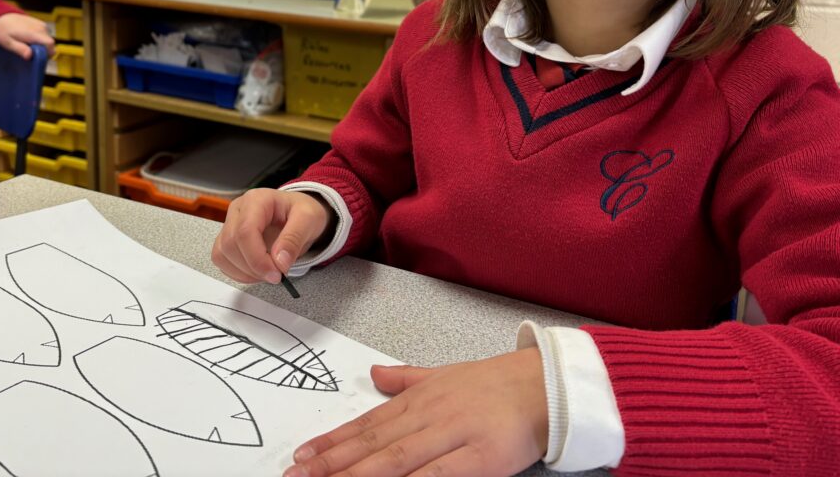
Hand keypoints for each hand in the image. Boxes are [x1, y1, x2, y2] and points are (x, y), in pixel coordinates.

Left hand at [0, 12, 54, 59]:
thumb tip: (29, 56)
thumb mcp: (8, 43)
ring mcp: (42, 25)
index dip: (47, 53)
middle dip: (44, 51)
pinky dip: (41, 40)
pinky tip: (31, 40)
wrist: (2, 17)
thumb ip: (20, 49)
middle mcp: (41, 28)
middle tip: (31, 53)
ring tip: (29, 46)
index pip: (50, 44)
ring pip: (49, 40)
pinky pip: (46, 36)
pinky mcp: (42, 24)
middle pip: (51, 44)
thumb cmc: (4, 32)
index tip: (38, 58)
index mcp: (33, 33)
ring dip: (42, 45)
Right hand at [211, 188, 330, 283]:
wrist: (298, 213)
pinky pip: (223, 261)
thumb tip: (279, 263)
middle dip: (253, 267)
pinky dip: (239, 273)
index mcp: (257, 199)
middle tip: (276, 276)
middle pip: (230, 244)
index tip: (276, 274)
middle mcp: (238, 210)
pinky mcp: (227, 240)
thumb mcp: (309, 219)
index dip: (257, 258)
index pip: (245, 230)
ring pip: (222, 254)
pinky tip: (258, 272)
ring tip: (269, 272)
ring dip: (245, 272)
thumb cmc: (302, 212)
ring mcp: (230, 224)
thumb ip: (294, 239)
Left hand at [284, 349, 547, 476]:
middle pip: (372, 444)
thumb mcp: (443, 375)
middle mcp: (427, 415)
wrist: (543, 385)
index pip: (366, 425)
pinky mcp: (478, 458)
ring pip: (395, 459)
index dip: (332, 442)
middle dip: (332, 461)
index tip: (302, 456)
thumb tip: (374, 374)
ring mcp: (451, 435)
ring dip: (357, 474)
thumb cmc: (493, 384)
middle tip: (296, 474)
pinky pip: (436, 475)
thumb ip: (406, 378)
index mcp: (417, 399)